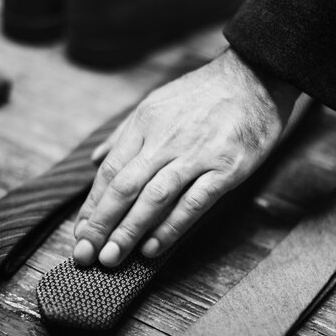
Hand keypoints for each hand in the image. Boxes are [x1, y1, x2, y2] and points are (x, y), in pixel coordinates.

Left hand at [73, 49, 299, 266]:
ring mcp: (197, 155)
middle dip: (101, 223)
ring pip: (155, 197)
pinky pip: (194, 202)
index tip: (80, 232)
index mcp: (145, 124)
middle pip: (125, 187)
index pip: (110, 171)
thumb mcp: (155, 103)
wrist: (255, 77)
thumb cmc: (203, 94)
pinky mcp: (226, 168)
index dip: (92, 205)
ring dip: (130, 230)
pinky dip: (172, 226)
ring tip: (112, 258)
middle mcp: (165, 140)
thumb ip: (124, 134)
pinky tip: (154, 247)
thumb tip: (94, 160)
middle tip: (86, 254)